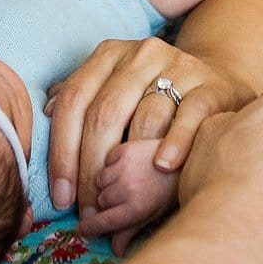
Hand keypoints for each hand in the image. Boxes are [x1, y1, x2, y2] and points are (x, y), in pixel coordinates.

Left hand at [43, 37, 251, 215]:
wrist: (217, 80)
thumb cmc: (154, 93)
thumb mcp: (115, 87)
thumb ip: (83, 97)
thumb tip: (45, 112)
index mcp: (110, 54)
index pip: (75, 101)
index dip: (62, 150)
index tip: (61, 195)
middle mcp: (141, 54)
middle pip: (105, 113)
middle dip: (90, 168)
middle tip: (87, 210)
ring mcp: (179, 67)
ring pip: (145, 117)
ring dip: (130, 163)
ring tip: (120, 199)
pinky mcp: (210, 86)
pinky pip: (189, 115)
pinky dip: (175, 141)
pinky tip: (162, 166)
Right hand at [82, 138, 178, 253]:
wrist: (186, 160)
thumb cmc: (169, 192)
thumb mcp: (153, 215)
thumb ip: (131, 231)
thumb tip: (115, 252)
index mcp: (136, 208)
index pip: (103, 222)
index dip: (90, 228)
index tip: (83, 229)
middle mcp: (127, 188)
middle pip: (100, 201)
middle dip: (107, 203)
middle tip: (121, 200)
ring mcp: (124, 167)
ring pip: (99, 180)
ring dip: (107, 183)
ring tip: (124, 181)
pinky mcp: (124, 149)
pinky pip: (105, 161)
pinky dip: (112, 165)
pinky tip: (127, 166)